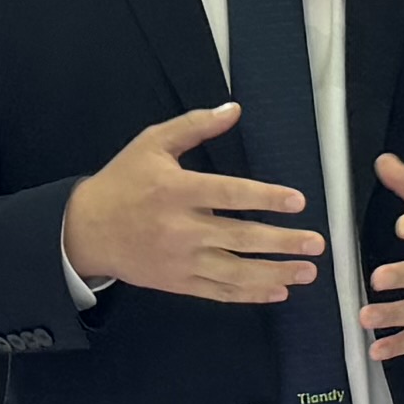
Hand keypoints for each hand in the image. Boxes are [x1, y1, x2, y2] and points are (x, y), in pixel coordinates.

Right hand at [63, 101, 327, 303]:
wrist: (86, 231)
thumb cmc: (123, 182)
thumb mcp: (152, 143)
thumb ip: (194, 126)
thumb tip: (234, 109)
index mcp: (177, 191)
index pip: (230, 194)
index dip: (266, 198)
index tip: (298, 201)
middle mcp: (181, 229)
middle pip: (240, 238)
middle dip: (283, 243)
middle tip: (317, 244)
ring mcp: (180, 260)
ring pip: (236, 272)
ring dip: (276, 273)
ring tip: (308, 272)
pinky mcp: (178, 283)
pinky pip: (220, 292)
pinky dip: (250, 294)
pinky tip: (277, 290)